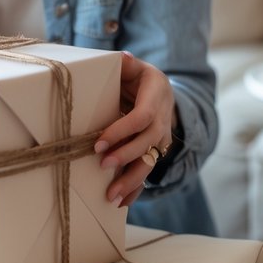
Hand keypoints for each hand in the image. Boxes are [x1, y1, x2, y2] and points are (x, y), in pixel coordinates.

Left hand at [94, 50, 174, 207]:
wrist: (161, 93)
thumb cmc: (139, 78)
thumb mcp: (135, 68)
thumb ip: (126, 64)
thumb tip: (122, 59)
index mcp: (157, 96)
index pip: (142, 117)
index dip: (122, 130)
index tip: (99, 142)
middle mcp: (163, 121)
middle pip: (147, 143)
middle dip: (125, 156)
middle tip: (103, 165)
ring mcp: (161, 139)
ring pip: (149, 163)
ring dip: (131, 181)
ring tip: (112, 196)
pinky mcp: (154, 152)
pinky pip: (147, 172)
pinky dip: (136, 189)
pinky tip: (123, 203)